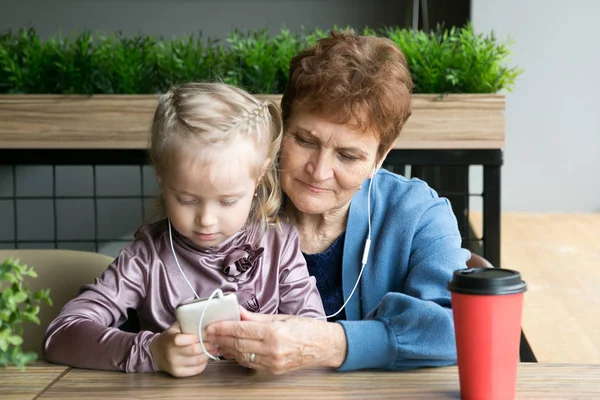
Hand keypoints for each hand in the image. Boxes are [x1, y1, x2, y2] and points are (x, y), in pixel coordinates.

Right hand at [150, 322, 217, 376]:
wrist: (157, 353)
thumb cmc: (170, 337)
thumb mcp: (176, 327)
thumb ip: (188, 323)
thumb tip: (206, 320)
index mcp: (169, 339)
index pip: (181, 339)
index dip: (195, 337)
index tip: (205, 333)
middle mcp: (170, 354)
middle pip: (194, 350)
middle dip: (207, 345)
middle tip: (214, 341)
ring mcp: (174, 365)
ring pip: (197, 361)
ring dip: (208, 354)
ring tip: (213, 349)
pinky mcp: (178, 374)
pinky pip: (196, 370)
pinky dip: (204, 363)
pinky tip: (206, 357)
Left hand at [206, 307, 347, 374]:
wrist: (324, 346)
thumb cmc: (307, 329)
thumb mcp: (282, 317)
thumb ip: (256, 317)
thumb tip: (238, 312)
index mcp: (275, 333)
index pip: (242, 331)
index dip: (224, 328)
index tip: (212, 325)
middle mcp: (273, 350)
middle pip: (238, 345)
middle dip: (221, 339)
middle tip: (209, 333)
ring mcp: (273, 362)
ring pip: (242, 356)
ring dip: (227, 349)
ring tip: (217, 342)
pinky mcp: (273, 370)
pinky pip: (251, 363)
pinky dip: (239, 357)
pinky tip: (232, 351)